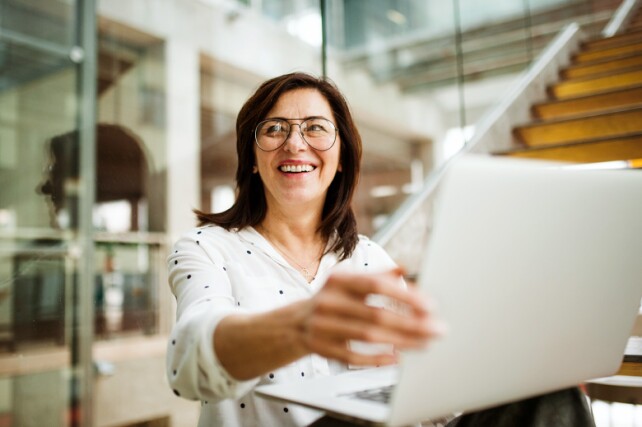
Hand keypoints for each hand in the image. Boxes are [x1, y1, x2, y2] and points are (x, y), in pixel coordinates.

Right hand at [299, 267, 444, 366]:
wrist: (290, 324)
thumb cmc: (328, 301)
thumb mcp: (347, 283)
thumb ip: (376, 276)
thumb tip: (404, 268)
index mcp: (338, 281)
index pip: (375, 285)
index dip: (404, 295)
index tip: (429, 305)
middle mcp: (328, 302)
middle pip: (376, 314)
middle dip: (411, 323)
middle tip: (437, 328)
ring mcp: (323, 326)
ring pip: (368, 336)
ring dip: (401, 340)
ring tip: (425, 342)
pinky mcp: (321, 348)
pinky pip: (353, 357)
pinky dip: (376, 358)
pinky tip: (396, 357)